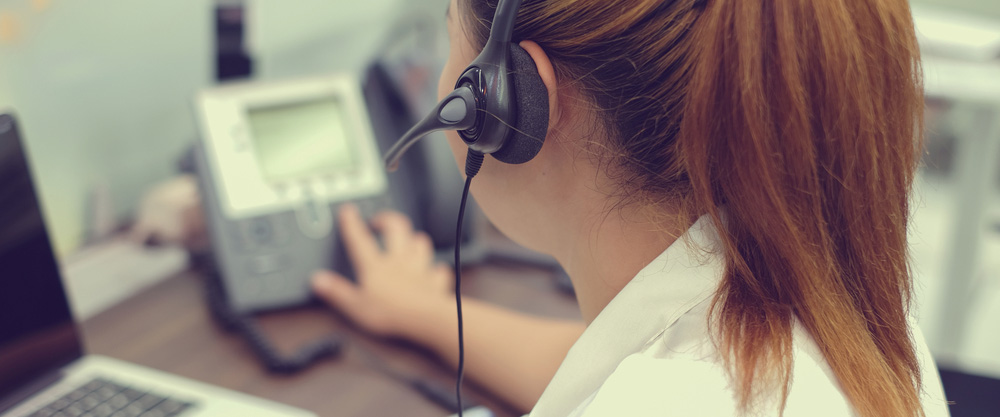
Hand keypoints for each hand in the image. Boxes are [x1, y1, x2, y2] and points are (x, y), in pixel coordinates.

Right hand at [312, 205, 452, 336]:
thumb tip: (318, 280)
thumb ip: (336, 292)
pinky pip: (439, 269)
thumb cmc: (391, 313)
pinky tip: (433, 270)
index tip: (348, 211)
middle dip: (388, 219)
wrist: (425, 319)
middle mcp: (398, 261)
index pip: (360, 239)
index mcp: (375, 266)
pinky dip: (436, 268)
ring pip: (420, 243)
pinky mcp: (435, 282)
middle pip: (396, 229)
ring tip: (408, 239)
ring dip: (414, 239)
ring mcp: (419, 269)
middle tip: (380, 220)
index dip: (351, 223)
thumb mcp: (354, 306)